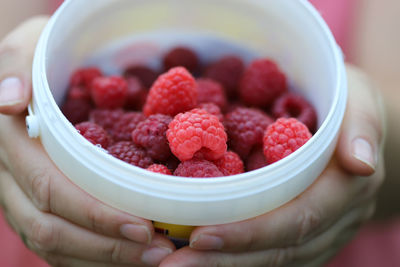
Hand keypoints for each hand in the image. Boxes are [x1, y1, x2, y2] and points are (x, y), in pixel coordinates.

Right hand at [0, 17, 174, 266]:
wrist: (34, 78)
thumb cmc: (42, 61)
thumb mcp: (30, 48)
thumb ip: (17, 65)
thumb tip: (11, 98)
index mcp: (13, 144)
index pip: (52, 190)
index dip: (95, 214)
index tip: (143, 226)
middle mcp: (12, 179)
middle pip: (53, 229)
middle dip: (108, 246)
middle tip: (160, 251)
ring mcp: (20, 197)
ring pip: (54, 245)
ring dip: (105, 258)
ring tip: (154, 257)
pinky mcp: (36, 206)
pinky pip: (59, 244)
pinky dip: (93, 255)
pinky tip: (127, 256)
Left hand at [159, 65, 385, 266]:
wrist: (354, 132)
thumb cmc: (346, 108)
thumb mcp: (358, 102)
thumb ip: (361, 127)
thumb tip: (362, 163)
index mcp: (345, 187)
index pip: (297, 219)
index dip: (250, 232)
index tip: (200, 237)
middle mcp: (334, 219)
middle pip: (280, 249)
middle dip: (226, 259)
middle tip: (172, 263)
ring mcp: (322, 232)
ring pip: (275, 260)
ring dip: (224, 264)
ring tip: (176, 264)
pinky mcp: (306, 233)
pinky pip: (273, 254)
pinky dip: (237, 257)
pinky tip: (203, 256)